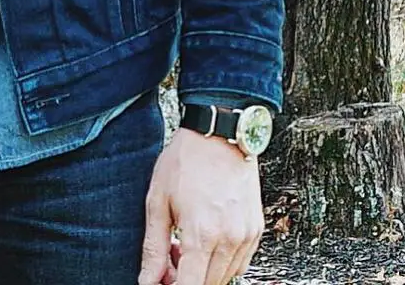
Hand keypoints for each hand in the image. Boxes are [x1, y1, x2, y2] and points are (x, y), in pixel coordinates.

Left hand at [138, 127, 263, 284]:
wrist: (219, 134)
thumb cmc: (186, 160)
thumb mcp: (158, 201)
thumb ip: (154, 247)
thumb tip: (148, 280)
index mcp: (201, 234)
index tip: (162, 281)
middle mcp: (229, 240)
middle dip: (186, 279)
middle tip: (169, 258)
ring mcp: (246, 237)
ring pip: (225, 277)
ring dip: (204, 273)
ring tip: (185, 244)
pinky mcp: (256, 230)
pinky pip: (240, 263)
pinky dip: (221, 262)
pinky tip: (205, 240)